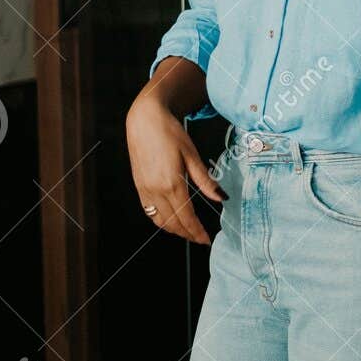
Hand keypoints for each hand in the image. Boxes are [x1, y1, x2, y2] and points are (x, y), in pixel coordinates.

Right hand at [125, 96, 222, 244]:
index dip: (196, 231)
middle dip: (187, 234)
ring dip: (173, 230)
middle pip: (172, 223)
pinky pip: (149, 212)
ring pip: (158, 220)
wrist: (144, 121)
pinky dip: (161, 220)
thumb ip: (205, 180)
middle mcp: (155, 190)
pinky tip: (171, 219)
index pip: (186, 217)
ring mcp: (144, 190)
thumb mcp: (192, 155)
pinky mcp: (138, 187)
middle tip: (200, 238)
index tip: (206, 239)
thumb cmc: (170, 134)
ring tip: (188, 231)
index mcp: (171, 183)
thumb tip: (222, 197)